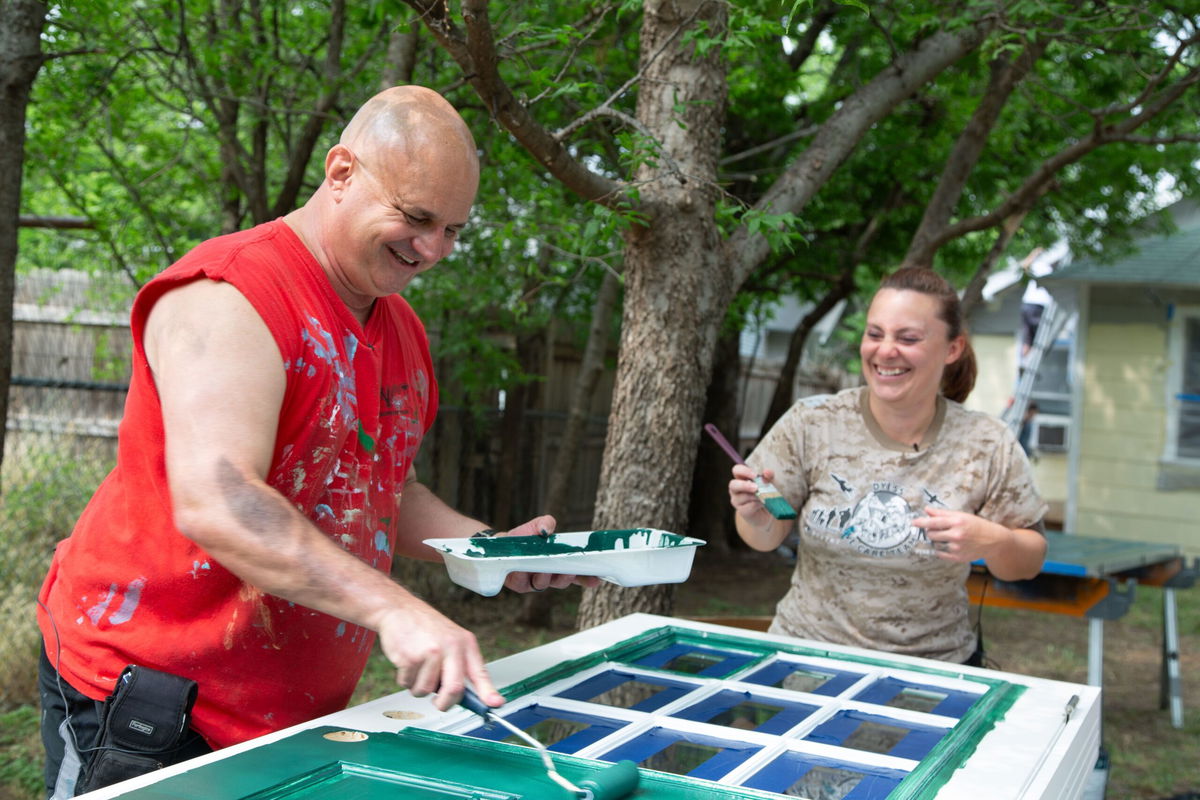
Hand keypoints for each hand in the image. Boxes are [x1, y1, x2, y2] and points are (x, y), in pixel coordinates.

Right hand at [375, 603, 501, 712]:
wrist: (399, 609)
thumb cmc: (425, 626)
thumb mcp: (451, 639)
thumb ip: (458, 665)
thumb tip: (462, 695)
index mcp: (465, 643)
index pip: (480, 673)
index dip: (488, 692)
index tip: (496, 704)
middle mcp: (451, 647)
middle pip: (454, 689)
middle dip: (444, 704)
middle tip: (438, 703)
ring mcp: (431, 652)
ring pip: (425, 691)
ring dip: (418, 687)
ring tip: (417, 668)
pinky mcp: (411, 657)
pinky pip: (407, 684)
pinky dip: (405, 679)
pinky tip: (406, 661)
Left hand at [494, 514, 601, 592]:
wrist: (502, 545)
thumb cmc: (524, 536)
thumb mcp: (537, 525)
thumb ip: (545, 523)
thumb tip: (546, 529)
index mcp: (559, 563)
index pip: (578, 573)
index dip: (588, 577)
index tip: (597, 578)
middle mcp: (550, 574)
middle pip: (564, 581)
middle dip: (568, 577)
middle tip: (570, 570)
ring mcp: (536, 580)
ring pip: (546, 583)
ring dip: (547, 576)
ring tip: (545, 568)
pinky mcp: (521, 585)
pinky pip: (526, 584)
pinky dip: (526, 576)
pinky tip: (524, 571)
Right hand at [728, 464, 773, 528]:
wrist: (768, 512)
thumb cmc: (767, 494)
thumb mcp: (770, 483)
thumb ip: (768, 477)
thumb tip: (767, 472)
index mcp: (741, 478)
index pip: (737, 470)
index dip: (744, 471)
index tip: (755, 475)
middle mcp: (736, 489)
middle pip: (733, 484)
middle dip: (744, 485)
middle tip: (756, 487)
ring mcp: (737, 500)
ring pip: (743, 496)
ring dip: (755, 496)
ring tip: (765, 496)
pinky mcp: (742, 511)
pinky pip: (749, 506)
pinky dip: (758, 504)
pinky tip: (763, 504)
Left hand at [914, 506, 1014, 562]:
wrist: (993, 541)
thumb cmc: (976, 525)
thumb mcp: (961, 515)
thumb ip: (942, 513)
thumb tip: (927, 510)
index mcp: (957, 522)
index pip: (934, 522)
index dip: (921, 522)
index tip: (913, 522)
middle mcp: (957, 535)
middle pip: (931, 534)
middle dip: (931, 531)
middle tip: (939, 529)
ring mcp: (957, 548)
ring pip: (935, 544)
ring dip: (937, 540)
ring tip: (949, 537)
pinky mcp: (958, 558)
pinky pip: (940, 554)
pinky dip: (941, 549)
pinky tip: (950, 544)